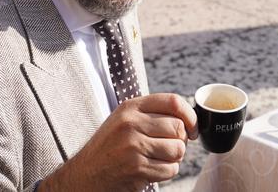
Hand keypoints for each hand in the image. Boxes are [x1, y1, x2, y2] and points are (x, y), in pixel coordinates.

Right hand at [39, 93, 196, 191]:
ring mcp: (133, 145)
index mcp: (130, 107)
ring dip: (173, 158)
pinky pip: (170, 169)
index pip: (172, 101)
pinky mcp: (136, 167)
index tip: (192, 128)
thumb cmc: (109, 147)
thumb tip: (188, 118)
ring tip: (157, 159)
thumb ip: (151, 114)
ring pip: (178, 150)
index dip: (189, 115)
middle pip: (178, 128)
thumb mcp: (124, 120)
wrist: (85, 174)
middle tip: (167, 148)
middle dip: (180, 141)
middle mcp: (131, 123)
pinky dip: (166, 172)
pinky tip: (150, 170)